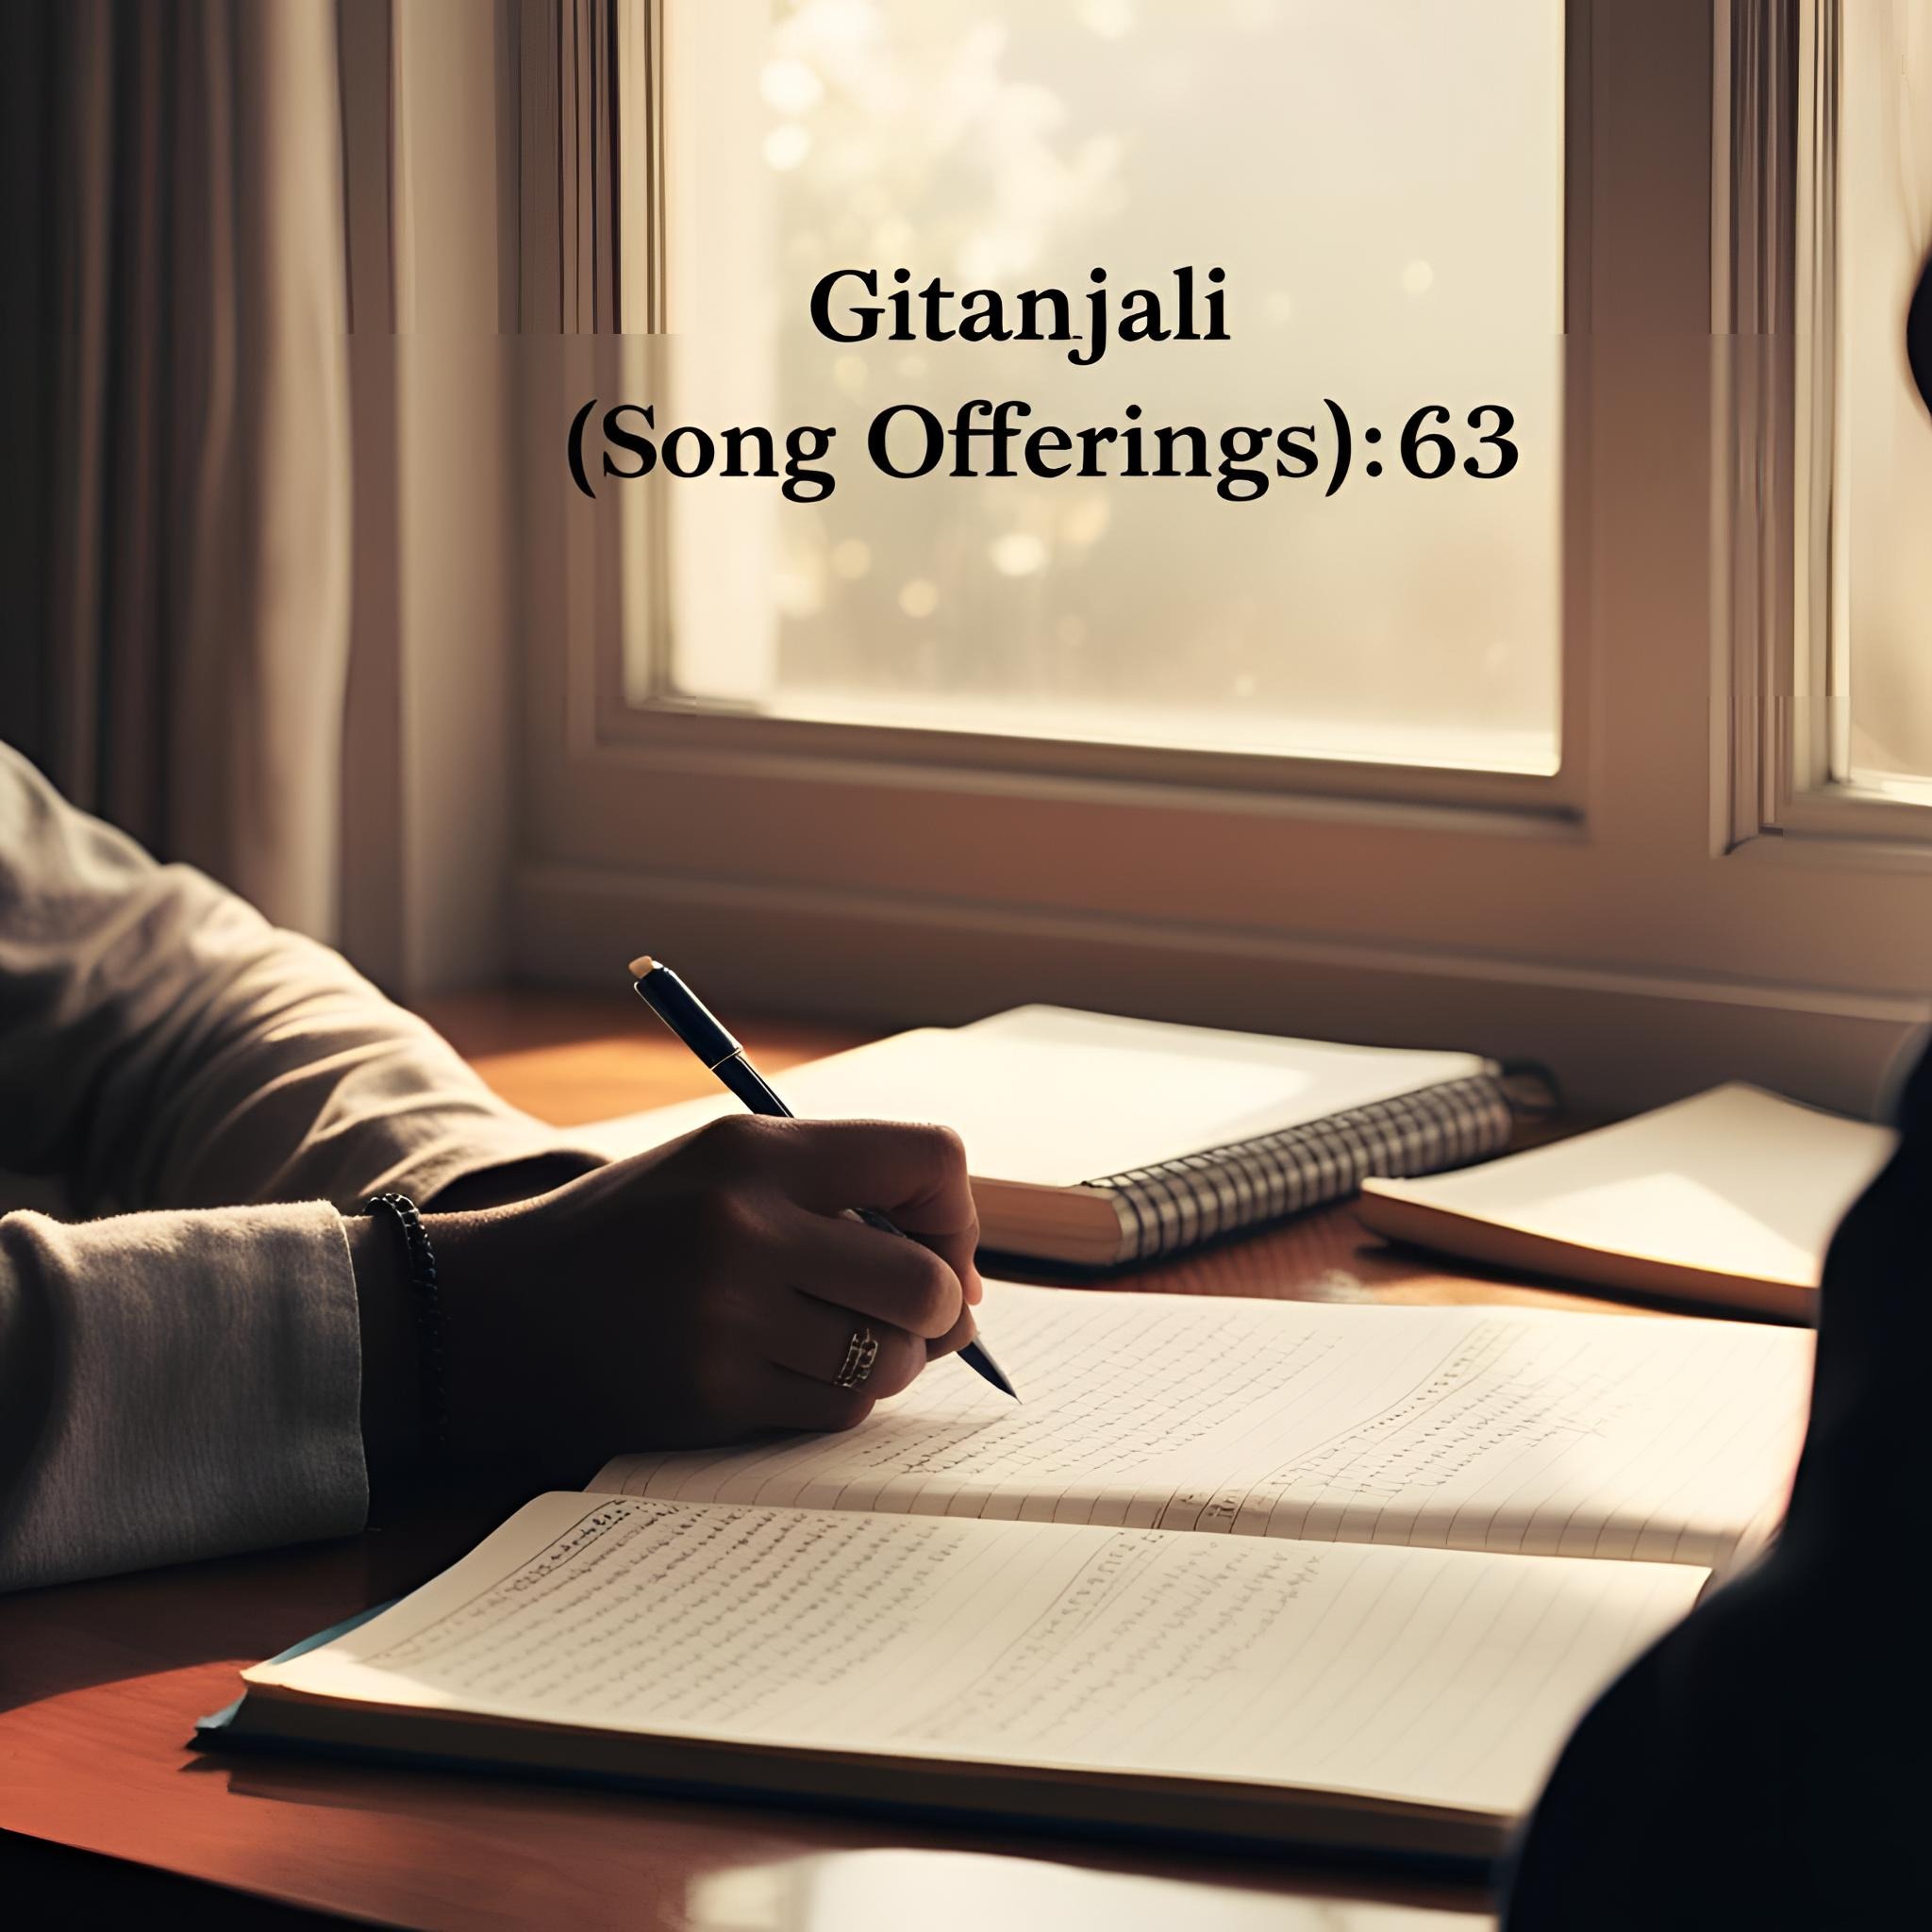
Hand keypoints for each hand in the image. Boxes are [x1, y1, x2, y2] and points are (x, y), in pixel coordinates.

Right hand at [350, 1116, 981, 1490]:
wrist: (491, 1313)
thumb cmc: (629, 1238)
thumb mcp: (717, 1169)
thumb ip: (831, 1193)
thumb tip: (958, 1273)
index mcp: (756, 1149)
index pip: (930, 1158)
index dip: (957, 1215)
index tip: (938, 1248)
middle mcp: (745, 1224)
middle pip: (925, 1279)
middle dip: (940, 1310)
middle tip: (916, 1319)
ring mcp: (726, 1314)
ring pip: (891, 1358)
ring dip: (892, 1364)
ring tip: (845, 1347)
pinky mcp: (709, 1394)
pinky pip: (837, 1410)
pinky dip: (838, 1402)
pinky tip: (792, 1377)